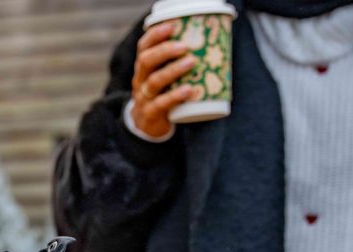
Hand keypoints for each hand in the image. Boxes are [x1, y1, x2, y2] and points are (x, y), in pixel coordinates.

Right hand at [130, 21, 196, 137]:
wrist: (146, 125)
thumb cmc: (163, 94)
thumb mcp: (164, 76)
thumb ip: (179, 62)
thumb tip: (212, 44)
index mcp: (144, 67)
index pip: (144, 47)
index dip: (155, 35)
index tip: (172, 26)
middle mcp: (140, 80)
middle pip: (146, 61)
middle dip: (164, 51)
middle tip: (184, 46)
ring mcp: (144, 97)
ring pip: (154, 82)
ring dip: (173, 71)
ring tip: (192, 62)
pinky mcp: (150, 114)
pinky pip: (160, 104)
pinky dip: (175, 96)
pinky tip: (188, 91)